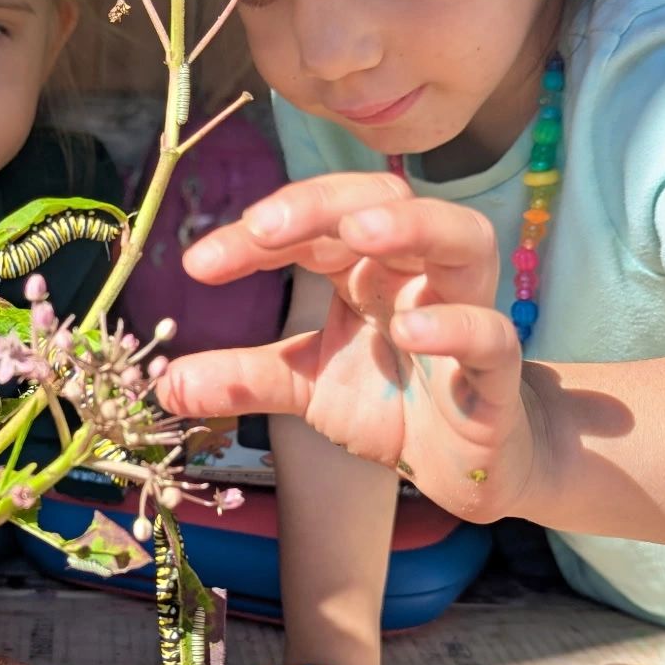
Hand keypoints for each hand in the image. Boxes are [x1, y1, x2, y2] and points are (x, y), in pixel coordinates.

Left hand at [160, 173, 541, 521]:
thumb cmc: (395, 402)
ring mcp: (467, 314)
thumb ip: (243, 378)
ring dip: (414, 227)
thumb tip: (165, 384)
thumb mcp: (307, 386)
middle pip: (387, 202)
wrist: (471, 463)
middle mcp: (418, 276)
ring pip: (464, 240)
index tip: (199, 265)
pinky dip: (456, 326)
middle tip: (265, 224)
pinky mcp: (499, 374)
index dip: (257, 236)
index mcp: (367, 268)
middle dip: (326, 203)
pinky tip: (409, 330)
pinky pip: (492, 335)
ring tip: (359, 233)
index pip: (313, 226)